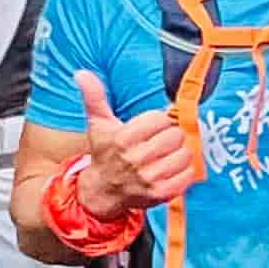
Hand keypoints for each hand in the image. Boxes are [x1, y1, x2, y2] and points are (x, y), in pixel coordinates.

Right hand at [69, 69, 198, 219]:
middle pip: (175, 135)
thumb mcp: (98, 123)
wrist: (103, 190)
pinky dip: (185, 171)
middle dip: (172, 135)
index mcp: (122, 139)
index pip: (160, 119)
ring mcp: (148, 178)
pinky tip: (173, 169)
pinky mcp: (159, 194)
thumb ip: (94, 96)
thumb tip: (81, 73)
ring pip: (184, 155)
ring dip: (180, 153)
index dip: (161, 121)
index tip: (155, 126)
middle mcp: (135, 159)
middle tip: (163, 140)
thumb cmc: (105, 152)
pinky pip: (187, 176)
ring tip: (168, 154)